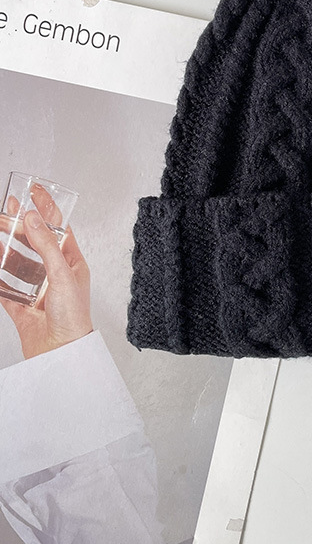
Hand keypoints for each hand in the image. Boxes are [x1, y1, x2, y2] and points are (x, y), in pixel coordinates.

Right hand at [0, 185, 92, 358]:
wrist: (61, 353)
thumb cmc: (73, 316)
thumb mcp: (62, 274)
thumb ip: (46, 245)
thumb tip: (34, 218)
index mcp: (72, 262)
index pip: (59, 228)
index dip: (47, 209)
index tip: (35, 190)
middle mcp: (55, 273)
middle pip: (35, 242)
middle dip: (22, 224)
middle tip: (7, 207)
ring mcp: (37, 289)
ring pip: (17, 262)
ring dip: (6, 247)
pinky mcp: (21, 305)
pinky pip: (5, 287)